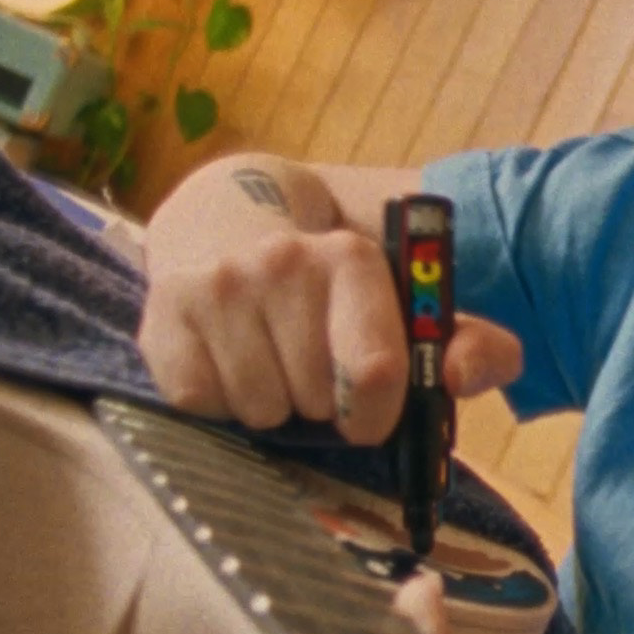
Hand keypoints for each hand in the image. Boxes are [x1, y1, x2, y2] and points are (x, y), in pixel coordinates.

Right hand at [139, 226, 522, 444]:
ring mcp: (218, 287)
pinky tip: (228, 359)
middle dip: (322, 403)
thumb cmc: (334, 290)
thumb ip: (471, 346)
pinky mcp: (162, 316)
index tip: (369, 415)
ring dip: (271, 404)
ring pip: (258, 410)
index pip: (376, 371)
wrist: (225, 218)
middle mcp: (283, 262)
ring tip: (271, 361)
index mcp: (354, 258)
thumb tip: (464, 375)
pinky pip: (202, 406)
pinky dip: (218, 402)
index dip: (377, 413)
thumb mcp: (411, 307)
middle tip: (312, 370)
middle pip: (316, 400)